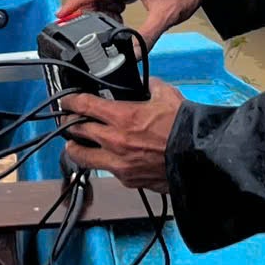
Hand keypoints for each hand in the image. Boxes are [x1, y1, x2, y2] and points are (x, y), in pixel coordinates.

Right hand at [57, 0, 201, 45]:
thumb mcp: (165, 17)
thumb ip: (147, 37)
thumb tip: (132, 54)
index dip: (76, 2)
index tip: (61, 14)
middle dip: (84, 11)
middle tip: (75, 31)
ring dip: (99, 12)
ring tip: (100, 31)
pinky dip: (110, 10)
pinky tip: (116, 23)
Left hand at [58, 79, 183, 191]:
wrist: (198, 158)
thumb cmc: (183, 127)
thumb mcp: (166, 95)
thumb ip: (150, 87)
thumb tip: (145, 84)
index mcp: (122, 116)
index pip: (84, 106)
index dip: (70, 101)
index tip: (66, 100)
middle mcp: (114, 141)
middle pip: (76, 132)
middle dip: (69, 125)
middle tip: (69, 121)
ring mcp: (118, 163)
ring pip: (83, 157)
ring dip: (77, 148)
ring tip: (75, 144)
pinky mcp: (127, 180)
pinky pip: (107, 169)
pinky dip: (104, 162)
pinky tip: (107, 158)